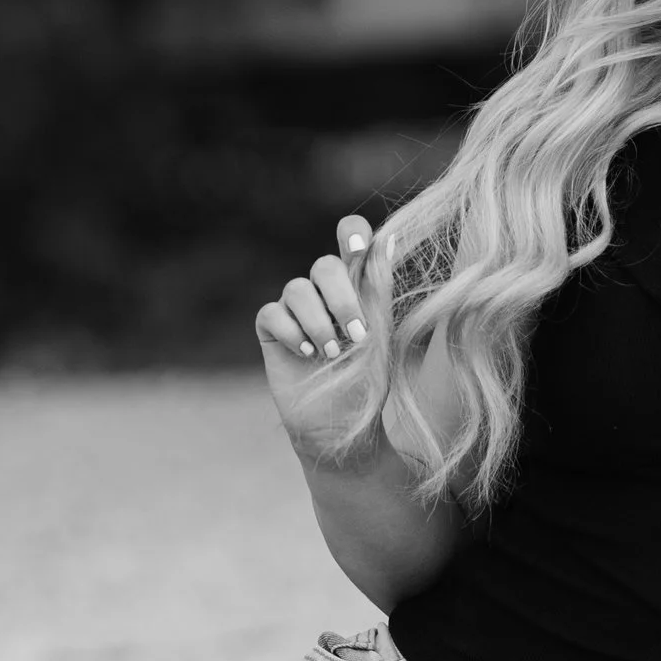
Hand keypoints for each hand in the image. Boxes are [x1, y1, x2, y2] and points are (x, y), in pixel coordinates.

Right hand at [255, 215, 375, 457]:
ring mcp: (295, 310)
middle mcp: (323, 292)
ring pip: (296, 289)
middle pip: (324, 266)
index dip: (351, 234)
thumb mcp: (379, 334)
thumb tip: (388, 238)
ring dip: (317, 322)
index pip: (350, 240)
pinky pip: (272, 313)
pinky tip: (306, 354)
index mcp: (355, 286)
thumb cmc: (367, 381)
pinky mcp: (271, 331)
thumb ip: (378, 288)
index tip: (358, 247)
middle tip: (355, 335)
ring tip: (331, 354)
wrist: (344, 426)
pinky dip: (291, 332)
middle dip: (341, 299)